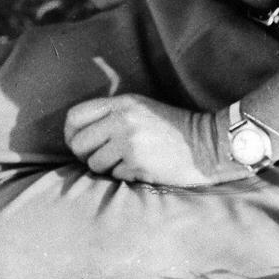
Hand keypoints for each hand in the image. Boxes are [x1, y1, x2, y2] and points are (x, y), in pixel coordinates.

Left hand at [63, 94, 230, 187]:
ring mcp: (128, 142)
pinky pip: (114, 175)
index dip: (70, 133)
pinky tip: (140, 168)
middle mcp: (121, 120)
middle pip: (78, 143)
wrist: (207, 144)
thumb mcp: (140, 108)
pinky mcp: (137, 164)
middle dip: (84, 155)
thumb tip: (78, 133)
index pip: (74, 116)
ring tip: (125, 162)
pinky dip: (123, 175)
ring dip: (106, 167)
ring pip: (94, 163)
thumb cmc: (172, 127)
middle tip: (98, 158)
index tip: (77, 143)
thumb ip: (111, 114)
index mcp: (120, 103)